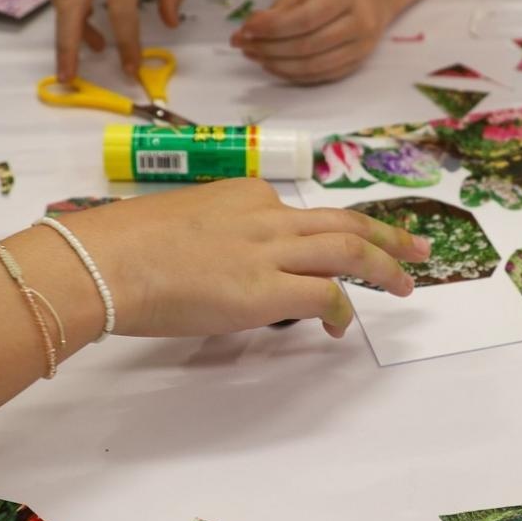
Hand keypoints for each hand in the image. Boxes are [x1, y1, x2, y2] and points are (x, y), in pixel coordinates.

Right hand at [44, 0, 184, 81]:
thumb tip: (169, 22)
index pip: (122, 9)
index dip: (126, 43)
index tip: (130, 67)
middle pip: (71, 9)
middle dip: (69, 48)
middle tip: (70, 79)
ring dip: (70, 27)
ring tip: (88, 47)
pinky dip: (63, 1)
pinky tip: (78, 11)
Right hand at [58, 178, 430, 337]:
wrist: (104, 261)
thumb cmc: (122, 248)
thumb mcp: (178, 224)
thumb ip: (212, 239)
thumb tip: (220, 269)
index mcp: (242, 194)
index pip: (297, 214)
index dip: (324, 236)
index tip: (336, 250)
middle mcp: (265, 216)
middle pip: (342, 221)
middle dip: (385, 234)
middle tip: (417, 247)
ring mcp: (268, 251)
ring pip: (347, 250)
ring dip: (382, 266)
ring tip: (404, 286)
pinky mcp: (263, 291)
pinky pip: (322, 296)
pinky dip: (339, 309)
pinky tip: (339, 326)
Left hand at [233, 0, 394, 83]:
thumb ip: (285, 2)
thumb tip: (254, 27)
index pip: (305, 18)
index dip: (272, 27)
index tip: (245, 27)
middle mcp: (360, 22)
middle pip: (307, 46)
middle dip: (268, 47)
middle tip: (241, 42)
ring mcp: (362, 46)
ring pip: (313, 66)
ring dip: (276, 64)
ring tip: (253, 54)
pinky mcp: (358, 62)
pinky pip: (321, 75)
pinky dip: (292, 74)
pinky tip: (273, 64)